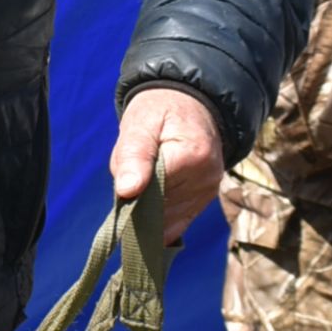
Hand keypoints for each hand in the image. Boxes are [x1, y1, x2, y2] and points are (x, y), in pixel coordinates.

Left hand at [110, 87, 225, 242]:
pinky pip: (177, 224)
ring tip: (148, 178)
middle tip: (135, 172)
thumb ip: (132, 156)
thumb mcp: (140, 123)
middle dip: (138, 197)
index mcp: (191, 156)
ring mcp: (207, 192)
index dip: (131, 190)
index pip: (151, 192)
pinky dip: (159, 221)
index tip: (124, 177)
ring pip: (164, 219)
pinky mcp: (204, 200)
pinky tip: (151, 209)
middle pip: (158, 207)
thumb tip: (126, 191)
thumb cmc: (160, 111)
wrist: (190, 106)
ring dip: (147, 208)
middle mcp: (205, 178)